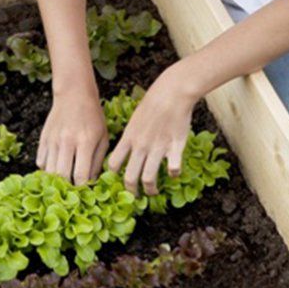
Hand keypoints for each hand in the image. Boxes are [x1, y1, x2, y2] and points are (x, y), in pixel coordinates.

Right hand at [37, 85, 109, 185]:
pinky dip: (46, 169)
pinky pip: (40, 162)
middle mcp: (67, 141)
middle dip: (67, 188)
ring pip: (49, 171)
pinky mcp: (43, 138)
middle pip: (62, 176)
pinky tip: (56, 168)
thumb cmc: (93, 117)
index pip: (81, 175)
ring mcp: (52, 140)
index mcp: (85, 142)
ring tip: (64, 183)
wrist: (74, 94)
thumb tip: (91, 182)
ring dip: (56, 180)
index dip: (83, 188)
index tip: (86, 193)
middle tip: (73, 191)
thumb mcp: (103, 137)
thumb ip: (98, 161)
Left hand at [107, 63, 199, 195]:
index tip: (116, 180)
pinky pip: (173, 168)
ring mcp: (157, 147)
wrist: (172, 92)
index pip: (113, 164)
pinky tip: (174, 173)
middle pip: (129, 177)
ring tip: (153, 192)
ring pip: (149, 178)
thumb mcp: (134, 119)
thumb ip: (131, 137)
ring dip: (150, 189)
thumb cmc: (153, 103)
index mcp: (128, 138)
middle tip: (134, 195)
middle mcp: (140, 146)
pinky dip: (174, 174)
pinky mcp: (175, 147)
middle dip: (131, 190)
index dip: (113, 176)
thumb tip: (126, 151)